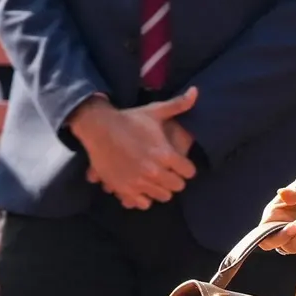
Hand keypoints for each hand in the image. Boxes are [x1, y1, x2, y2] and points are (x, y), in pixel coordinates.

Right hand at [70, 87, 198, 209]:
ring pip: (162, 196)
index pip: (189, 172)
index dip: (186, 167)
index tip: (180, 164)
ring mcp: (138, 182)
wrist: (98, 128)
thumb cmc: (129, 119)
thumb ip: (178, 105)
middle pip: (177, 186)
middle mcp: (154, 171)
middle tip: (168, 172)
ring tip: (156, 180)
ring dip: (161, 189)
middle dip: (175, 179)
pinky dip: (143, 197)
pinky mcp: (124, 189)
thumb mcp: (155, 111)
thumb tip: (196, 92)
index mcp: (165, 154)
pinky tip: (142, 187)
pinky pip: (142, 203)